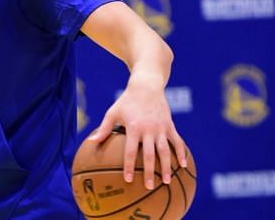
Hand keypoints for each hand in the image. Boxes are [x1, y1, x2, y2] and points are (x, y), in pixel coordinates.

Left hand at [88, 73, 187, 189]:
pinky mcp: (170, 126)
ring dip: (166, 167)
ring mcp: (161, 128)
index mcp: (133, 127)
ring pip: (165, 151)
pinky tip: (183, 165)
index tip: (128, 179)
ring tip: (166, 182)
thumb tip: (91, 142)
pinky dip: (180, 153)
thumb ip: (104, 128)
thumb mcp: (113, 112)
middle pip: (149, 154)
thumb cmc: (126, 101)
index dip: (129, 166)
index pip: (130, 151)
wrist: (146, 86)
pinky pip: (177, 142)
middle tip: (149, 187)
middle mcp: (148, 129)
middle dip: (150, 172)